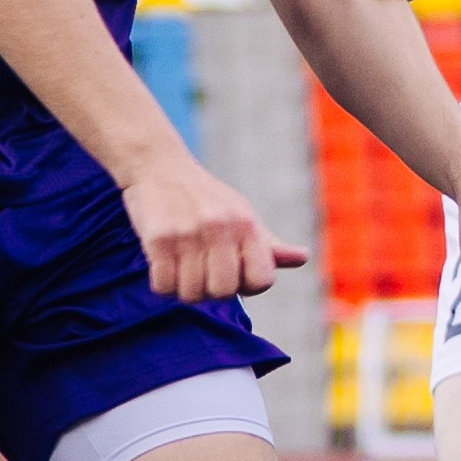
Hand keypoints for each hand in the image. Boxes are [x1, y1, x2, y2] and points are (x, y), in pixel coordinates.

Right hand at [121, 155, 308, 302]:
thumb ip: (267, 244)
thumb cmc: (205, 198)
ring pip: (191, 293)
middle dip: (210, 291)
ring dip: (183, 289)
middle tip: (201, 273)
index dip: (246, 285)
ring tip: (181, 267)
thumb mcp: (241, 214)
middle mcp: (221, 227)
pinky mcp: (159, 238)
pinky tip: (163, 264)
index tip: (232, 273)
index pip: (261, 279)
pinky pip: (163, 286)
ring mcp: (189, 233)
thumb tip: (302, 257)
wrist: (158, 166)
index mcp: (247, 224)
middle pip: (223, 292)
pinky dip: (162, 284)